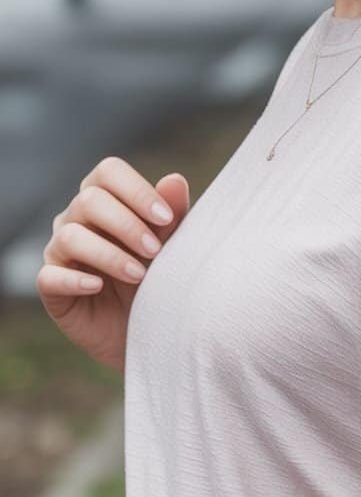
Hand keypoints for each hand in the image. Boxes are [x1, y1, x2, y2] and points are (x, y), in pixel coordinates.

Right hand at [36, 157, 189, 372]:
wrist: (148, 325)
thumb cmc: (157, 272)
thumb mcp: (171, 242)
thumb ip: (172, 212)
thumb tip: (174, 180)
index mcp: (104, 196)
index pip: (108, 172)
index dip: (136, 190)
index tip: (166, 218)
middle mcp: (75, 218)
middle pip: (89, 200)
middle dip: (127, 225)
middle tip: (155, 251)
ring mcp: (59, 251)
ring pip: (69, 236)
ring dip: (109, 254)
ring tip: (139, 275)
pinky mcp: (51, 287)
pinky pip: (49, 276)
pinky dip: (74, 280)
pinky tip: (99, 287)